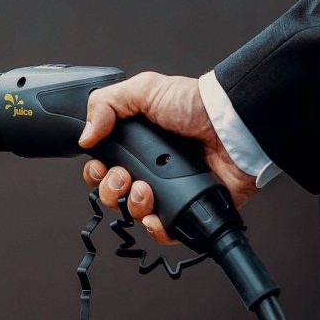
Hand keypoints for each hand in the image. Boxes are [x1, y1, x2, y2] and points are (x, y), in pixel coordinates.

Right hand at [78, 72, 256, 243]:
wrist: (234, 126)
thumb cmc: (196, 105)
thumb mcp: (144, 89)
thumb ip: (105, 104)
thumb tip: (85, 136)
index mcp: (136, 144)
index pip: (103, 166)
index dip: (96, 171)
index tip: (100, 166)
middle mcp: (150, 169)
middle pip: (113, 194)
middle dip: (110, 190)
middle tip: (124, 177)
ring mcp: (169, 190)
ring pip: (133, 213)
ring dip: (132, 205)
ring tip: (146, 190)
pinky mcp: (188, 208)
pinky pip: (163, 231)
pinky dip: (155, 228)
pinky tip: (156, 215)